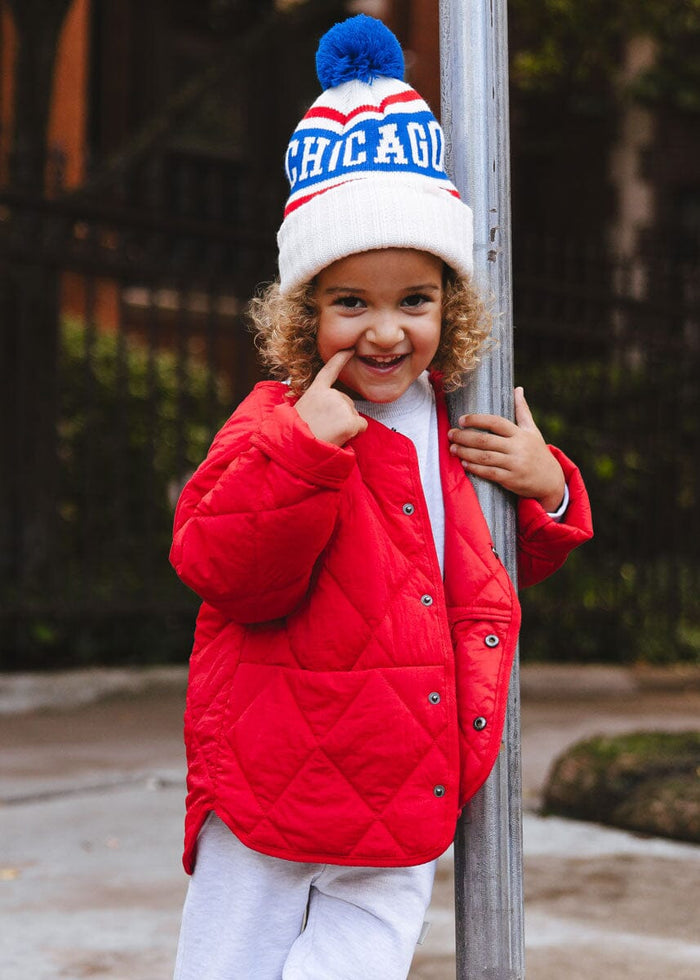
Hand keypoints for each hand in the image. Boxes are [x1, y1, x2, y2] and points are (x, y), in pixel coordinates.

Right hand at [295, 349, 367, 446]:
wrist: (296, 449)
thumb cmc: (296, 435)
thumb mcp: (301, 411)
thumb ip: (317, 404)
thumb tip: (329, 411)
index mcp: (316, 391)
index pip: (330, 370)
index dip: (340, 359)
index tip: (350, 350)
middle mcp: (330, 394)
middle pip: (346, 403)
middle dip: (340, 417)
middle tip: (323, 428)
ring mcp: (341, 406)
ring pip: (354, 415)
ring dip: (345, 426)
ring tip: (327, 433)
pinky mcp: (350, 420)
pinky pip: (361, 426)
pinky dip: (354, 433)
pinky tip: (339, 437)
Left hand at [447, 387, 565, 510]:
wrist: (550, 480)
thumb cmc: (537, 452)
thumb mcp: (532, 430)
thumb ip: (522, 410)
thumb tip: (518, 388)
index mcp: (520, 434)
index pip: (496, 422)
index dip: (477, 420)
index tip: (461, 420)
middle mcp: (518, 448)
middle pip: (486, 440)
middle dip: (464, 437)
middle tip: (450, 434)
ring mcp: (514, 464)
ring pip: (485, 457)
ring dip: (465, 452)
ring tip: (452, 448)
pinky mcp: (511, 480)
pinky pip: (489, 473)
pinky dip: (475, 468)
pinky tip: (464, 463)